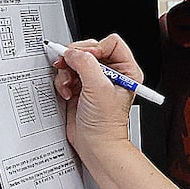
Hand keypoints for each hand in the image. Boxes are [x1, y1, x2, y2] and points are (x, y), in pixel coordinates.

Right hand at [51, 34, 145, 157]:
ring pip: (76, 61)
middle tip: (68, 65)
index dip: (95, 47)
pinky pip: (68, 73)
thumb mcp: (98, 88)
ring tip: (69, 85)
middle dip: (76, 58)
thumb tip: (73, 52)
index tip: (85, 58)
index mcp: (126, 70)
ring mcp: (95, 80)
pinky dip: (63, 81)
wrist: (95, 144)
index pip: (111, 43)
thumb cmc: (106, 124)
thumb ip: (85, 64)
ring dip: (67, 71)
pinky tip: (67, 93)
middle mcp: (111, 73)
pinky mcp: (81, 88)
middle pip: (90, 49)